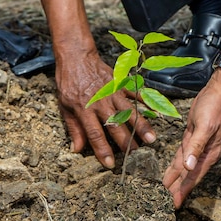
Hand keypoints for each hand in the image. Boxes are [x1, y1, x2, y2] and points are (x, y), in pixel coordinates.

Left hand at [54, 50, 155, 168]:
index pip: (95, 134)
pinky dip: (146, 104)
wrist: (76, 57)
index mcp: (84, 110)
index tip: (110, 164)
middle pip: (116, 126)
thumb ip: (73, 128)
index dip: (103, 150)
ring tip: (151, 139)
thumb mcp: (64, 107)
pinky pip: (136, 95)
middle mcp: (101, 103)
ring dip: (141, 126)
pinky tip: (156, 114)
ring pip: (130, 112)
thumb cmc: (68, 83)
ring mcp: (113, 93)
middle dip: (126, 142)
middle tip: (136, 156)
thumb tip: (76, 149)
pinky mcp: (120, 84)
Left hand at [163, 74, 220, 207]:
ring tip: (164, 192)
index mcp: (208, 154)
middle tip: (164, 203)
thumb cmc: (213, 109)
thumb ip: (196, 148)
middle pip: (187, 176)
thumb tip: (189, 168)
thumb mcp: (204, 127)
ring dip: (174, 180)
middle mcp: (203, 155)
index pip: (193, 177)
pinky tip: (168, 174)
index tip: (175, 203)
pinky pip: (181, 157)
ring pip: (183, 168)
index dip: (183, 190)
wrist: (216, 94)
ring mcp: (196, 148)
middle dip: (177, 189)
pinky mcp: (190, 140)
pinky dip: (174, 166)